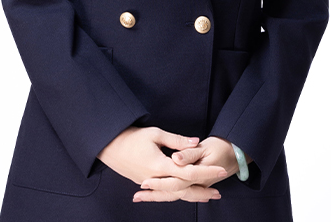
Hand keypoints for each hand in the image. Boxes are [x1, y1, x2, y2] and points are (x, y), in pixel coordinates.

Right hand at [97, 127, 226, 201]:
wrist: (110, 147)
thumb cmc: (132, 137)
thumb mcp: (156, 134)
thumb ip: (177, 141)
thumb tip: (196, 142)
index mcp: (160, 165)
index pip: (189, 172)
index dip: (206, 171)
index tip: (220, 170)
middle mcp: (157, 178)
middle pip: (184, 189)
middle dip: (202, 191)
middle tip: (218, 192)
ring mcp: (151, 183)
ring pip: (175, 194)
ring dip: (191, 195)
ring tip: (207, 196)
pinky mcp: (146, 183)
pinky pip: (166, 192)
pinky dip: (178, 194)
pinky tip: (185, 194)